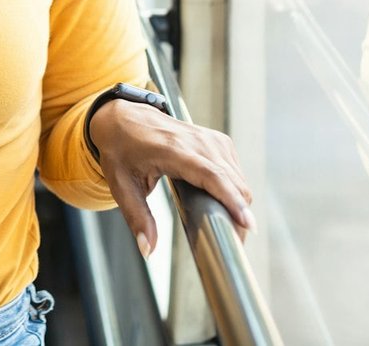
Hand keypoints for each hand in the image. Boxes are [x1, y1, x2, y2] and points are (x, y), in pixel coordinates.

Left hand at [89, 99, 253, 256]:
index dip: (232, 200)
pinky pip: (235, 169)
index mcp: (173, 150)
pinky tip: (224, 202)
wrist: (122, 118)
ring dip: (239, 202)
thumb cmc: (120, 150)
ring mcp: (209, 138)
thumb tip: (147, 250)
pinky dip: (235, 188)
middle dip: (239, 213)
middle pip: (232, 180)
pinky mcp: (217, 140)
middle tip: (234, 243)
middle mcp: (196, 141)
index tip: (247, 223)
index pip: (212, 176)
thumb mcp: (121, 186)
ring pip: (238, 177)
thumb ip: (137, 219)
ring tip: (229, 226)